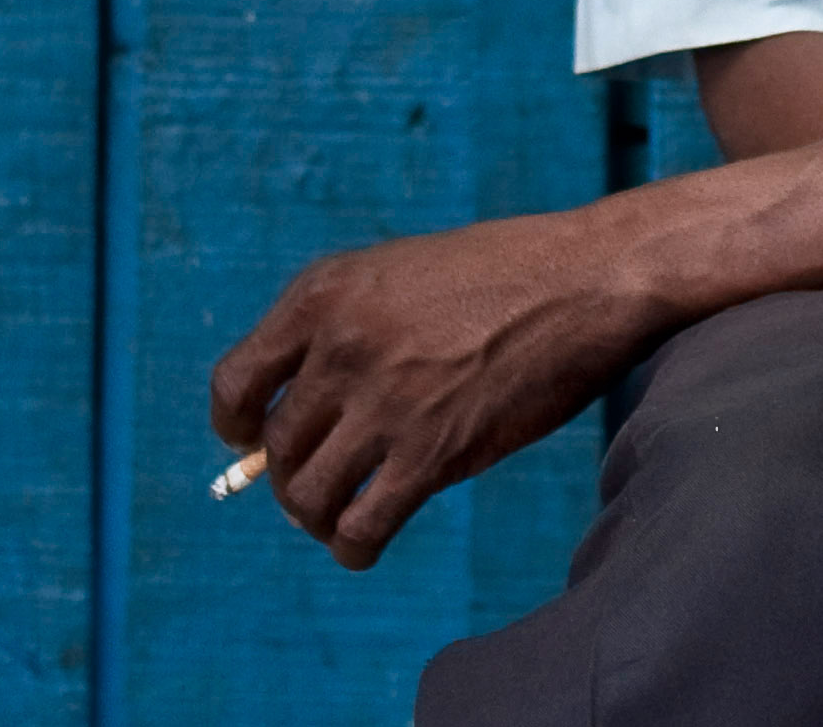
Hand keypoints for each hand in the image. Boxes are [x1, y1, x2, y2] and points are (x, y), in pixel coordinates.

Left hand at [208, 205, 656, 568]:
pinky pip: (360, 528)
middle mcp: (341, 347)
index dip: (236, 426)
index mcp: (324, 293)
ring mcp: (385, 402)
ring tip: (342, 518)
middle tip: (324, 484)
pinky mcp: (431, 453)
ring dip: (318, 518)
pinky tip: (365, 546)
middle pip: (276, 449)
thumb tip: (292, 419)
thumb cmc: (503, 274)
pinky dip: (353, 549)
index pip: (233, 385)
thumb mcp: (400, 274)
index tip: (251, 441)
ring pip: (308, 497)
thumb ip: (343, 329)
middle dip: (292, 476)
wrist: (589, 278)